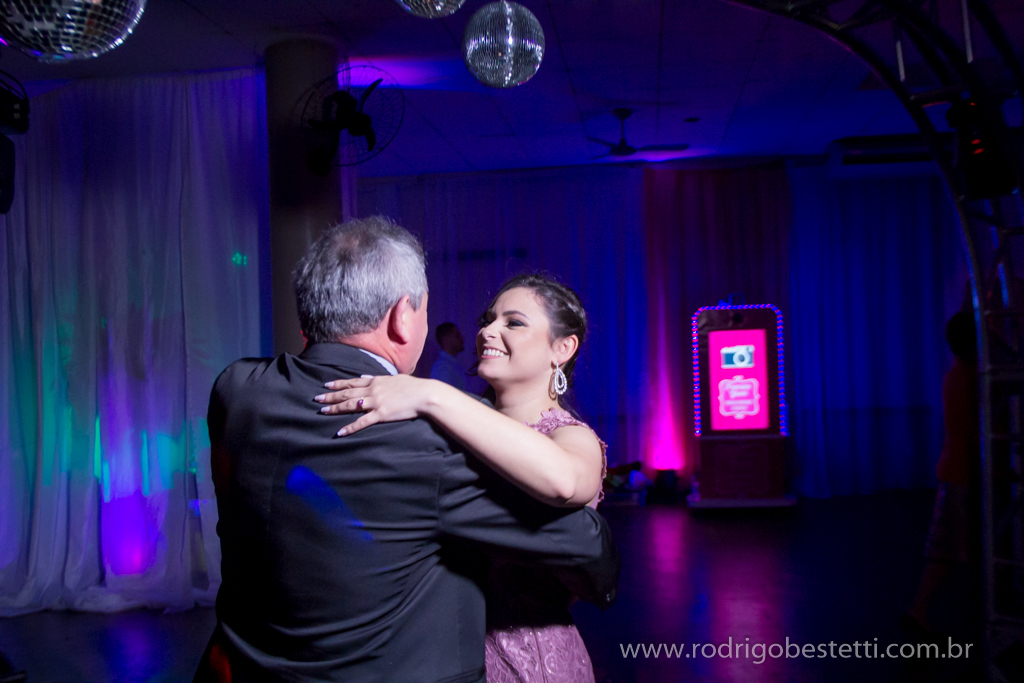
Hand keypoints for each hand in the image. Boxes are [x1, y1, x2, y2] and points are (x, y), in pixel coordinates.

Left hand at [314, 375, 436, 435]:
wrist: (424, 394)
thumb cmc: (413, 386)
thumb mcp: (395, 378)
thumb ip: (379, 379)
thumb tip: (366, 377)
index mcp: (376, 381)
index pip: (352, 382)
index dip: (338, 384)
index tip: (326, 385)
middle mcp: (372, 390)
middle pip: (347, 393)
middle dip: (331, 396)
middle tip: (317, 398)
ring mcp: (376, 402)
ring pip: (350, 405)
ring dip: (335, 408)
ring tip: (323, 411)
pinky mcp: (381, 414)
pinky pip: (362, 422)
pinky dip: (350, 427)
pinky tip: (340, 431)